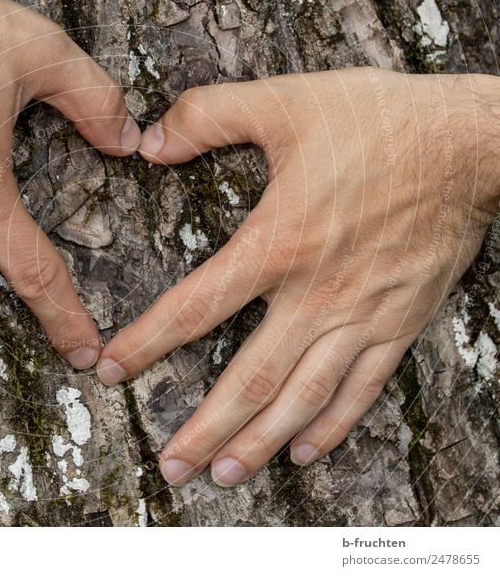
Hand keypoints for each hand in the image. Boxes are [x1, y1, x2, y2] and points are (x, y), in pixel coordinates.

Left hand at [97, 67, 498, 485]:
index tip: (114, 369)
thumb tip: (150, 142)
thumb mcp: (284, 100)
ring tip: (224, 476)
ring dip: (261, 441)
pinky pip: (363, 388)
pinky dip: (333, 424)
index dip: (148, 341)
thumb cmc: (380, 120)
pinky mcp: (400, 322)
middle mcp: (317, 292)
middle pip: (251, 378)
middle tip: (170, 468)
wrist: (472, 143)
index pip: (196, 306)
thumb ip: (208, 116)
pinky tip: (304, 450)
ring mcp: (362, 315)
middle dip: (206, 428)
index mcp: (279, 242)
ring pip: (303, 396)